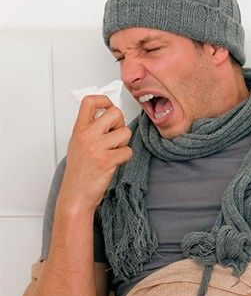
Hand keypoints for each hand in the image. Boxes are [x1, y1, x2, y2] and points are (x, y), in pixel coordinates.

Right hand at [58, 95, 132, 211]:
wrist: (76, 195)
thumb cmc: (80, 171)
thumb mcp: (78, 144)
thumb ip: (91, 128)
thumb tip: (110, 113)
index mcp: (78, 129)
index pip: (89, 102)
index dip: (104, 100)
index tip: (109, 106)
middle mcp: (86, 136)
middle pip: (115, 113)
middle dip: (121, 123)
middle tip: (115, 135)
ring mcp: (96, 147)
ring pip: (126, 133)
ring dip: (124, 143)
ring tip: (114, 151)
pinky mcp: (107, 160)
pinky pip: (128, 151)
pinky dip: (125, 157)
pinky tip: (115, 163)